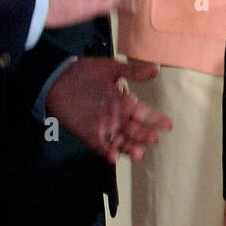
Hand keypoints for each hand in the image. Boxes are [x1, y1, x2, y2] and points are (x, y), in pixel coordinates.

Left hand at [45, 56, 169, 162]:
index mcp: (124, 102)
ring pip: (121, 141)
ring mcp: (103, 126)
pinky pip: (100, 146)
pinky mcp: (88, 134)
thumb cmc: (85, 72)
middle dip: (145, 136)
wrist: (58, 79)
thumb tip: (155, 69)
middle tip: (154, 140)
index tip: (167, 124)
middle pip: (134, 130)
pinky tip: (114, 157)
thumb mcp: (111, 68)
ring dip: (130, 148)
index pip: (143, 113)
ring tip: (139, 153)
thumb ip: (132, 72)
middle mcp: (116, 116)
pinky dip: (107, 152)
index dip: (155, 119)